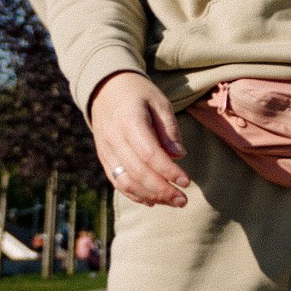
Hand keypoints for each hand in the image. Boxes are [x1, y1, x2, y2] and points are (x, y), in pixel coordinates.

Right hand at [91, 71, 189, 207]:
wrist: (105, 89)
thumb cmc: (140, 94)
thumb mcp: (160, 103)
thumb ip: (169, 129)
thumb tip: (179, 156)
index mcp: (129, 121)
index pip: (149, 153)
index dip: (168, 171)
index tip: (187, 182)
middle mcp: (113, 138)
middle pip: (137, 172)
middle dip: (162, 190)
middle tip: (183, 200)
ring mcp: (105, 150)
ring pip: (125, 181)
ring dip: (150, 196)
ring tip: (173, 202)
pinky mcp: (104, 158)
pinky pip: (117, 181)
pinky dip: (134, 194)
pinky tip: (153, 201)